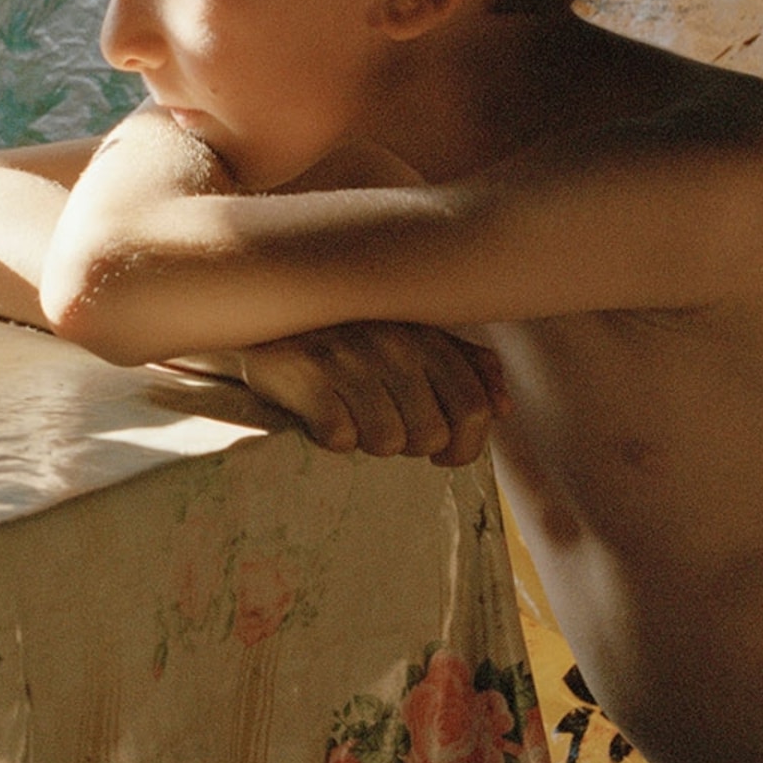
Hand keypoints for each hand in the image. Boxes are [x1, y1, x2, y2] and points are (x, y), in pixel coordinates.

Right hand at [195, 322, 506, 466]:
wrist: (258, 310)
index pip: (475, 410)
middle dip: (410, 445)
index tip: (441, 452)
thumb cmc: (344, 334)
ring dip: (367, 441)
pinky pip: (340, 438)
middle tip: (382, 427)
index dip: (464, 447)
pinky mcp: (305, 375)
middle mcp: (392, 342)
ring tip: (349, 416)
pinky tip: (318, 414)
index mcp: (424, 335)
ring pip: (387, 442)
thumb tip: (504, 406)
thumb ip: (462, 366)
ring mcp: (347, 356)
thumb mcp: (408, 340)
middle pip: (431, 435)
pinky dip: (330, 437)